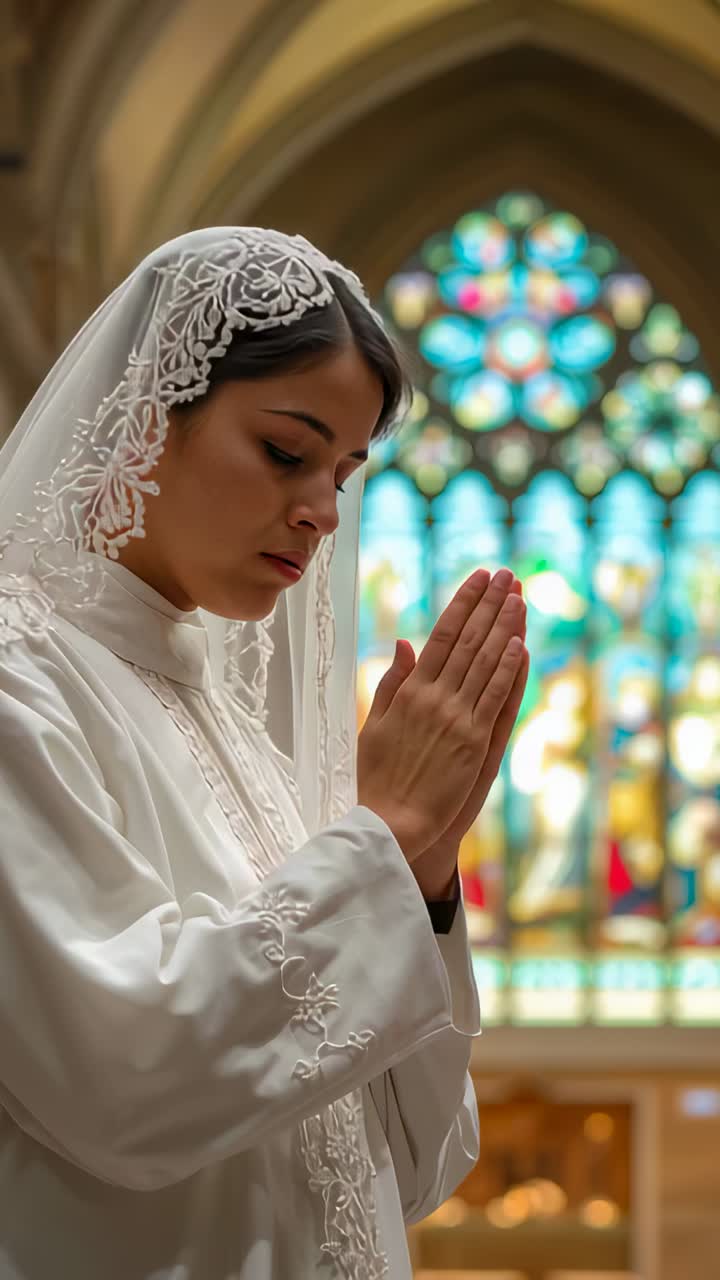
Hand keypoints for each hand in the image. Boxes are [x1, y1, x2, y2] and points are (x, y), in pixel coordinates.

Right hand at [357, 567, 526, 861]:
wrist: (390, 823)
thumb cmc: (378, 779)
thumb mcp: (376, 725)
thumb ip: (392, 683)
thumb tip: (404, 643)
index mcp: (409, 691)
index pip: (441, 635)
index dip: (462, 604)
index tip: (478, 578)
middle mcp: (434, 698)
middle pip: (468, 640)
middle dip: (489, 604)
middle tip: (507, 574)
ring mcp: (456, 719)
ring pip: (486, 663)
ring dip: (505, 627)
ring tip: (519, 596)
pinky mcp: (475, 743)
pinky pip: (495, 699)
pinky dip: (508, 670)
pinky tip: (520, 644)